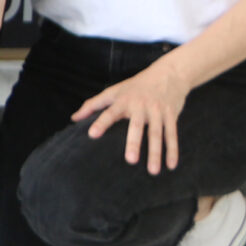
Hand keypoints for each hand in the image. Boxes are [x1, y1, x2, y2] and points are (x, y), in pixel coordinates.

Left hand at [74, 59, 191, 174]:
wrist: (168, 74)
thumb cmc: (135, 86)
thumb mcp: (113, 91)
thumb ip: (93, 104)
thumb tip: (73, 118)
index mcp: (123, 100)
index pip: (109, 113)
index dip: (100, 123)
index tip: (91, 135)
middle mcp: (140, 105)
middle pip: (136, 126)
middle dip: (133, 143)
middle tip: (130, 161)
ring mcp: (157, 110)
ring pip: (156, 134)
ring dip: (156, 153)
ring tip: (153, 171)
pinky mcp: (171, 115)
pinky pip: (172, 134)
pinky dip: (172, 150)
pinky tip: (171, 166)